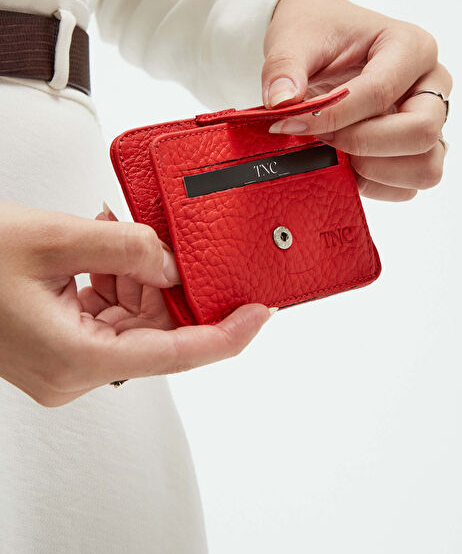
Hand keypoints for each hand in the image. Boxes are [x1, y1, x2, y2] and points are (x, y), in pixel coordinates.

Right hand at [0, 202, 270, 406]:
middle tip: (160, 240)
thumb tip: (172, 261)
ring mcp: (63, 360)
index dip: (226, 334)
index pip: (176, 354)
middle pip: (153, 330)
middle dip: (164, 281)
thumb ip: (126, 248)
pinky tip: (102, 248)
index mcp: (74, 359)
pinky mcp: (57, 343)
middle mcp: (70, 371)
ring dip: (135, 274)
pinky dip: (112, 278)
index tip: (260, 314)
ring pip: (131, 319)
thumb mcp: (55, 239)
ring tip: (116, 236)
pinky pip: (105, 312)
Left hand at [262, 0, 451, 200]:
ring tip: (336, 152)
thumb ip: (284, 68)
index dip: (333, 116)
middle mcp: (432, 85)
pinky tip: (344, 164)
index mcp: (411, 46)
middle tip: (322, 138)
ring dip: (375, 171)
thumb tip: (281, 102)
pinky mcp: (417, 151)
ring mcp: (431, 121)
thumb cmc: (318, 32)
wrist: (321, 37)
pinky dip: (375, 185)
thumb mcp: (293, 38)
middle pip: (420, 132)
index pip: (381, 91)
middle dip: (363, 144)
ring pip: (425, 167)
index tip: (291, 123)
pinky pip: (408, 187)